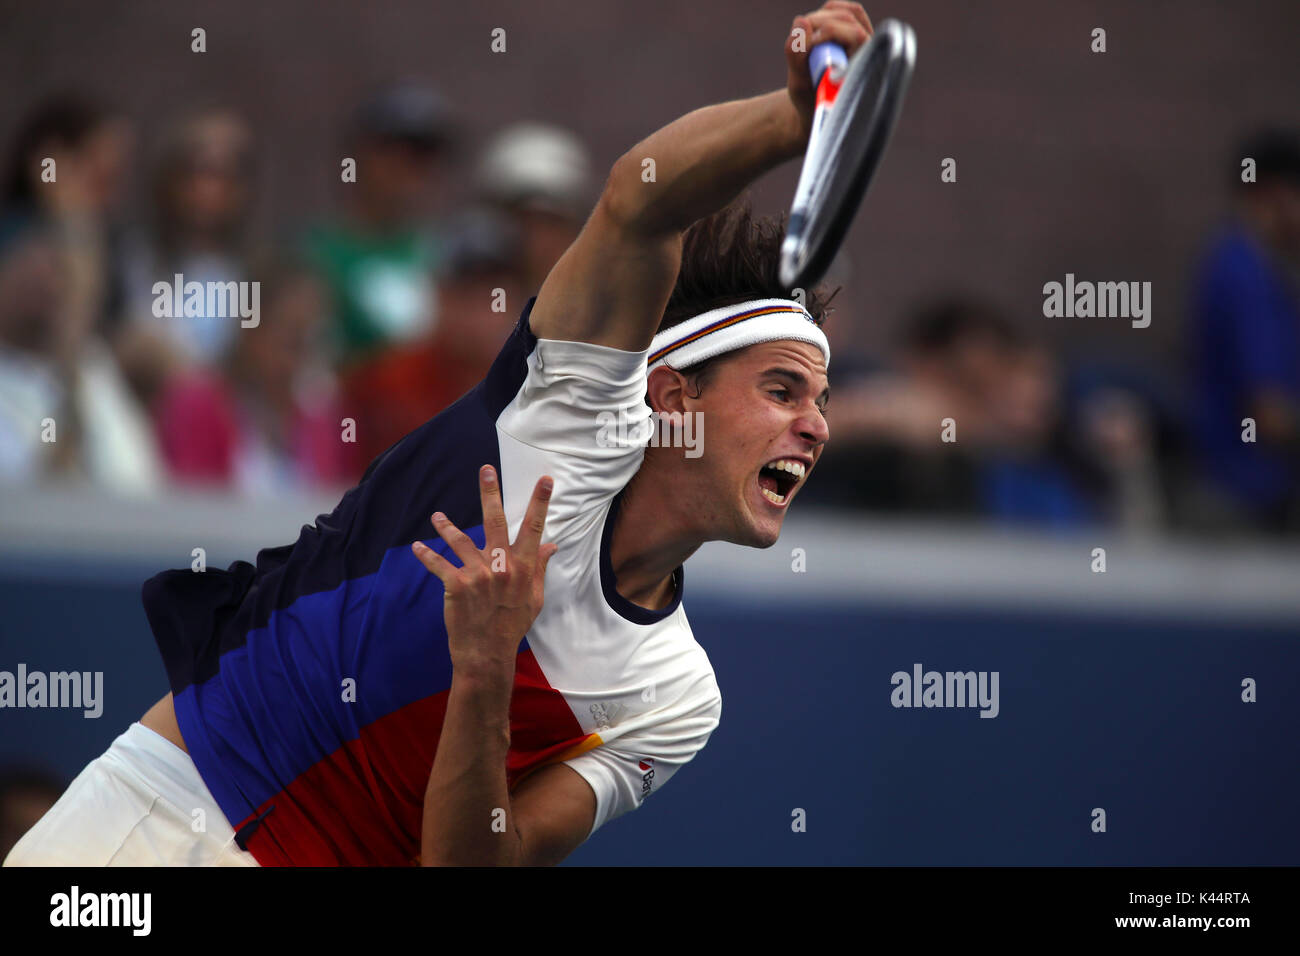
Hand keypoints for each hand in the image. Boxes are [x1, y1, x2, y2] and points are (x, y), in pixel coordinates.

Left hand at [411, 465, 558, 677]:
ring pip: (460, 540)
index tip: (545, 480)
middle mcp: (502, 566)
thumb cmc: (512, 625)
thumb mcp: (534, 598)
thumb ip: (540, 569)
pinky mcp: (457, 585)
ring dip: (446, 527)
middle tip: (486, 470)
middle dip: (490, 493)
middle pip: (495, 521)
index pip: (534, 529)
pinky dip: (427, 555)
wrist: (487, 653)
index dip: (540, 503)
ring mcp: (478, 574)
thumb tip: (551, 546)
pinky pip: (438, 565)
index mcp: (524, 568)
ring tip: (437, 517)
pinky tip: (417, 547)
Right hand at [784, 2, 873, 141]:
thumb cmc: (810, 99)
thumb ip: (796, 54)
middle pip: (847, 18)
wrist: (817, 108)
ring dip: (821, 17)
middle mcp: (869, 50)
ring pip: (846, 11)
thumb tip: (800, 20)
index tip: (810, 46)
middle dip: (819, 24)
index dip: (828, 33)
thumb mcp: (798, 84)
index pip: (854, 34)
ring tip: (806, 39)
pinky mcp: (854, 31)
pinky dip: (825, 12)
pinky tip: (813, 28)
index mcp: (864, 66)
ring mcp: (864, 39)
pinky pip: (843, 8)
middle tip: (801, 43)